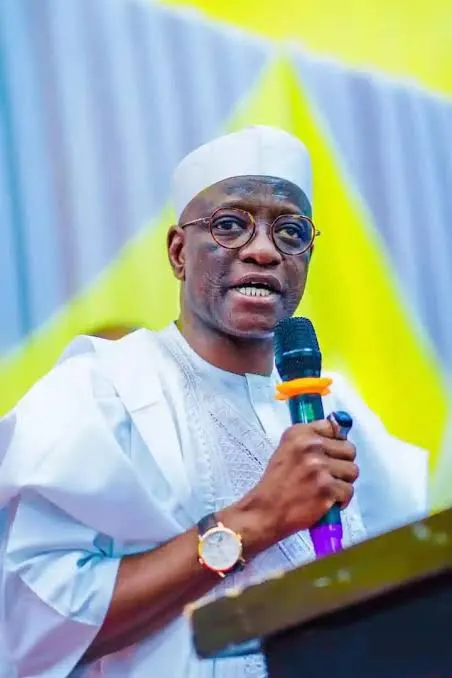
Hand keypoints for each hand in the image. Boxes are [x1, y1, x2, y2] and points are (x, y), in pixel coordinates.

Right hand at [237, 419, 358, 553]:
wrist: (266, 511)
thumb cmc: (276, 484)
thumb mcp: (287, 450)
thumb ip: (311, 440)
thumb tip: (340, 431)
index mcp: (299, 433)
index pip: (334, 427)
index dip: (335, 443)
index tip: (329, 453)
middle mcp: (310, 446)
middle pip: (350, 450)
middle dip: (342, 464)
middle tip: (327, 475)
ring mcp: (319, 467)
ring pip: (352, 471)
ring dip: (342, 483)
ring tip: (325, 489)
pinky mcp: (327, 488)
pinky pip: (349, 491)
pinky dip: (341, 500)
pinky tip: (325, 501)